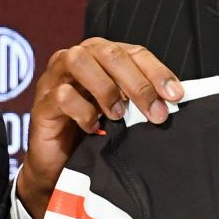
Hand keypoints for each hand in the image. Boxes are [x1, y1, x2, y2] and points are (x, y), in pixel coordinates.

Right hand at [18, 38, 181, 215]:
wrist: (60, 166)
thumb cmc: (96, 132)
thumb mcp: (124, 112)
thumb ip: (142, 99)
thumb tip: (173, 98)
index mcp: (101, 55)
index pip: (134, 52)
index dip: (157, 72)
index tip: (176, 96)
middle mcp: (77, 58)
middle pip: (109, 53)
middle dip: (138, 82)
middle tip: (156, 112)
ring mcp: (55, 78)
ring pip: (79, 61)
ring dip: (105, 88)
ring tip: (118, 114)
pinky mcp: (42, 102)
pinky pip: (62, 95)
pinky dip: (82, 110)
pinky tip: (93, 127)